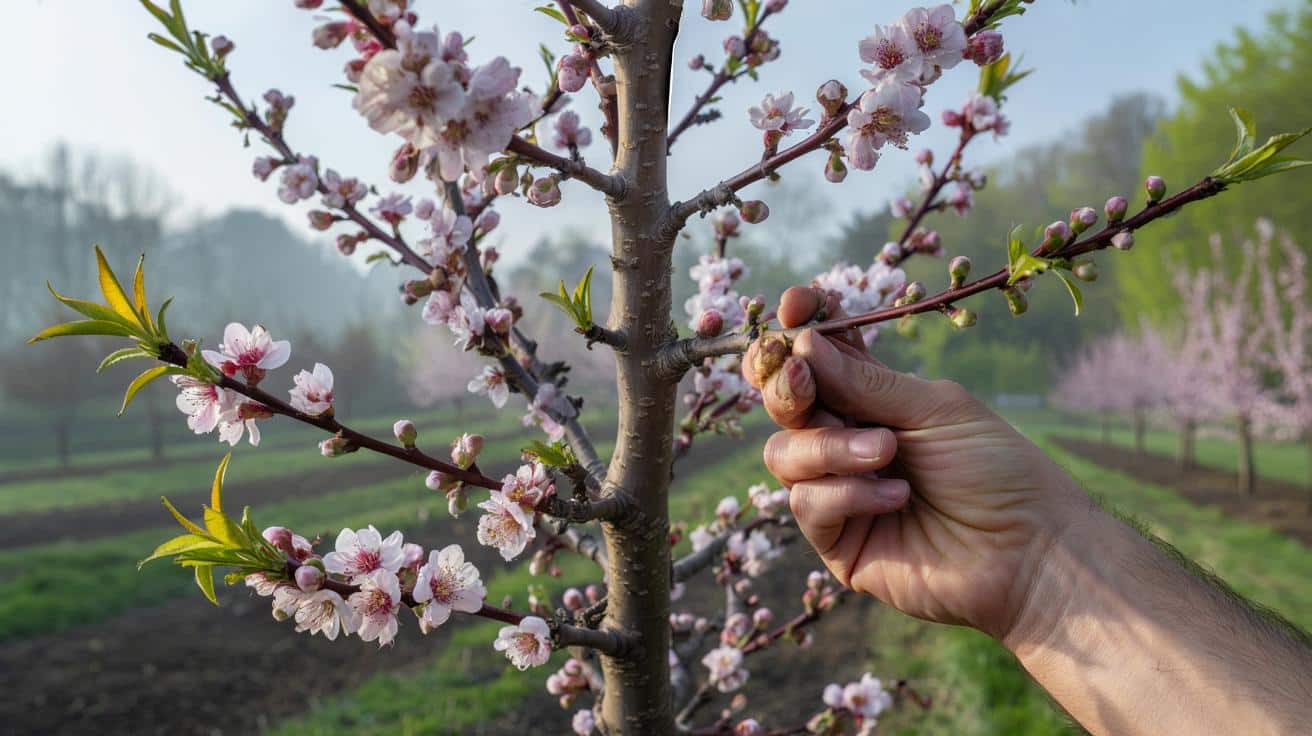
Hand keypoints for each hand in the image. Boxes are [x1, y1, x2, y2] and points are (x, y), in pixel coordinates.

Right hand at [743, 286, 1085, 639]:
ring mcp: (837, 491)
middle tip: (804, 379)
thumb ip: (866, 381)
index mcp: (872, 399)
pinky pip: (806, 503)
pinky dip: (847, 493)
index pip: (816, 356)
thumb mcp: (935, 409)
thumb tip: (803, 343)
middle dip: (786, 385)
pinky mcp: (837, 541)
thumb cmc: (996, 470)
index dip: (798, 329)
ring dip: (829, 447)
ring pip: (783, 453)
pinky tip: (896, 497)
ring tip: (886, 453)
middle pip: (782, 402)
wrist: (1029, 550)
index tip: (796, 307)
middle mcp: (846, 441)